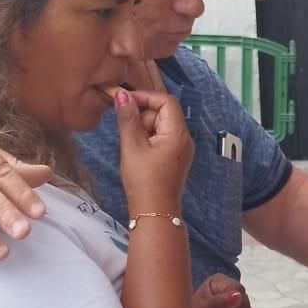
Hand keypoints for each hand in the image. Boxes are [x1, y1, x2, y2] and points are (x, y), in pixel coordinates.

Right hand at [114, 88, 191, 213]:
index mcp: (178, 133)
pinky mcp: (176, 158)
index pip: (166, 101)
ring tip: (133, 149)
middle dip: (143, 117)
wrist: (154, 212)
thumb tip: (122, 95)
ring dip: (144, 130)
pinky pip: (162, 139)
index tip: (126, 102)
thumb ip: (127, 118)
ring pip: (161, 126)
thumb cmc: (143, 181)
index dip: (146, 97)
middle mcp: (185, 139)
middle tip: (129, 134)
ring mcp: (182, 149)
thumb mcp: (132, 146)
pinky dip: (148, 140)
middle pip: (164, 113)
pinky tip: (139, 154)